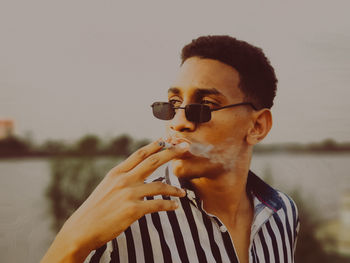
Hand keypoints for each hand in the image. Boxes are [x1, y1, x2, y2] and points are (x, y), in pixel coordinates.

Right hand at [41, 139, 188, 262]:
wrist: (82, 229)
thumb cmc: (96, 209)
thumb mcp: (107, 186)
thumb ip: (122, 178)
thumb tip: (137, 172)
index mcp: (117, 172)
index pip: (140, 153)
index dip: (156, 144)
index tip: (168, 139)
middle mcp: (124, 179)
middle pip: (153, 161)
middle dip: (171, 152)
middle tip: (185, 147)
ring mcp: (129, 194)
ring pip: (160, 185)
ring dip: (174, 188)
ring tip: (181, 192)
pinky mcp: (133, 210)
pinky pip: (158, 204)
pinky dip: (169, 205)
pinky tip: (175, 206)